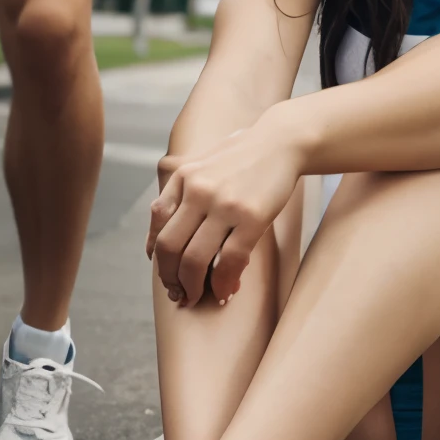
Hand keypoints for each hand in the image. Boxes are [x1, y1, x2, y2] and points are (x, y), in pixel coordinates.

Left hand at [147, 115, 302, 306]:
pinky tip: (226, 293)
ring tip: (196, 297)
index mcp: (183, 177)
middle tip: (179, 294)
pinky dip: (224, 283)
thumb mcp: (205, 165)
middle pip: (169, 246)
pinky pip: (229, 261)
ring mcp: (224, 204)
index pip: (157, 222)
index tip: (166, 271)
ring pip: (194, 259)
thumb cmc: (244, 157)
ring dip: (192, 287)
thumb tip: (163, 234)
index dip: (157, 253)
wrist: (282, 142)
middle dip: (170, 277)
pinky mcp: (252, 217)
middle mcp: (198, 190)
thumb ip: (183, 192)